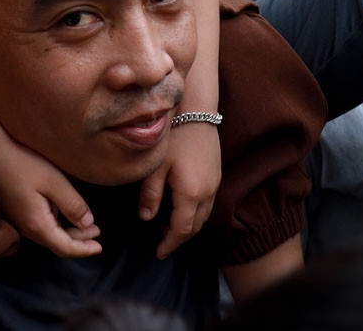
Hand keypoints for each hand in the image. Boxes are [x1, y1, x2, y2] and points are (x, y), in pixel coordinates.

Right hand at [0, 137, 101, 258]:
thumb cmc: (21, 162)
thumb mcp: (54, 181)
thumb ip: (73, 205)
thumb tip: (87, 224)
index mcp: (36, 224)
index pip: (64, 247)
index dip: (83, 250)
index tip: (99, 248)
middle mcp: (25, 228)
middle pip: (56, 243)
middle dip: (79, 240)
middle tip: (97, 232)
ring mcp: (17, 221)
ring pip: (47, 234)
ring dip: (68, 231)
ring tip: (86, 223)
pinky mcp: (13, 211)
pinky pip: (38, 224)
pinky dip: (55, 224)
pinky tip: (62, 211)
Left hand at [140, 118, 221, 257]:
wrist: (195, 109)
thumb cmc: (173, 135)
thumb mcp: (155, 166)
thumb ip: (150, 195)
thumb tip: (146, 218)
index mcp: (191, 193)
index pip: (181, 229)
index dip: (170, 243)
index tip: (159, 253)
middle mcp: (208, 191)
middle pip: (196, 226)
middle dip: (180, 238)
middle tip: (164, 245)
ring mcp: (215, 182)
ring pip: (204, 215)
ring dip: (190, 226)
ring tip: (172, 231)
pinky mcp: (216, 173)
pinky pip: (208, 203)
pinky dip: (196, 213)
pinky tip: (183, 209)